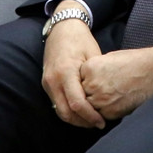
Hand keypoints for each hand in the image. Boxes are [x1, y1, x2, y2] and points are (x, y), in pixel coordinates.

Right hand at [42, 3, 105, 128]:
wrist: (62, 27)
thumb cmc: (81, 39)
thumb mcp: (93, 56)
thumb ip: (95, 78)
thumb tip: (106, 99)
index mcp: (66, 72)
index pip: (77, 103)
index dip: (90, 116)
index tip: (101, 122)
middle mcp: (53, 80)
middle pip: (66, 113)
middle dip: (82, 122)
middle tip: (97, 125)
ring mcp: (47, 82)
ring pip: (59, 111)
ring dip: (75, 119)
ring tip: (90, 120)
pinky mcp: (46, 83)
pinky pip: (56, 103)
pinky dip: (68, 111)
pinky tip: (81, 111)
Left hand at [80, 39, 152, 119]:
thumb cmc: (135, 62)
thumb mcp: (109, 58)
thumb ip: (94, 70)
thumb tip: (87, 81)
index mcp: (90, 67)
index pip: (78, 80)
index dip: (86, 82)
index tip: (94, 81)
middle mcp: (92, 84)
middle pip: (81, 94)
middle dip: (89, 95)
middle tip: (103, 91)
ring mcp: (101, 99)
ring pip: (89, 108)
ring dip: (95, 106)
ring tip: (109, 97)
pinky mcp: (111, 112)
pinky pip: (101, 115)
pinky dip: (105, 112)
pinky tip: (116, 102)